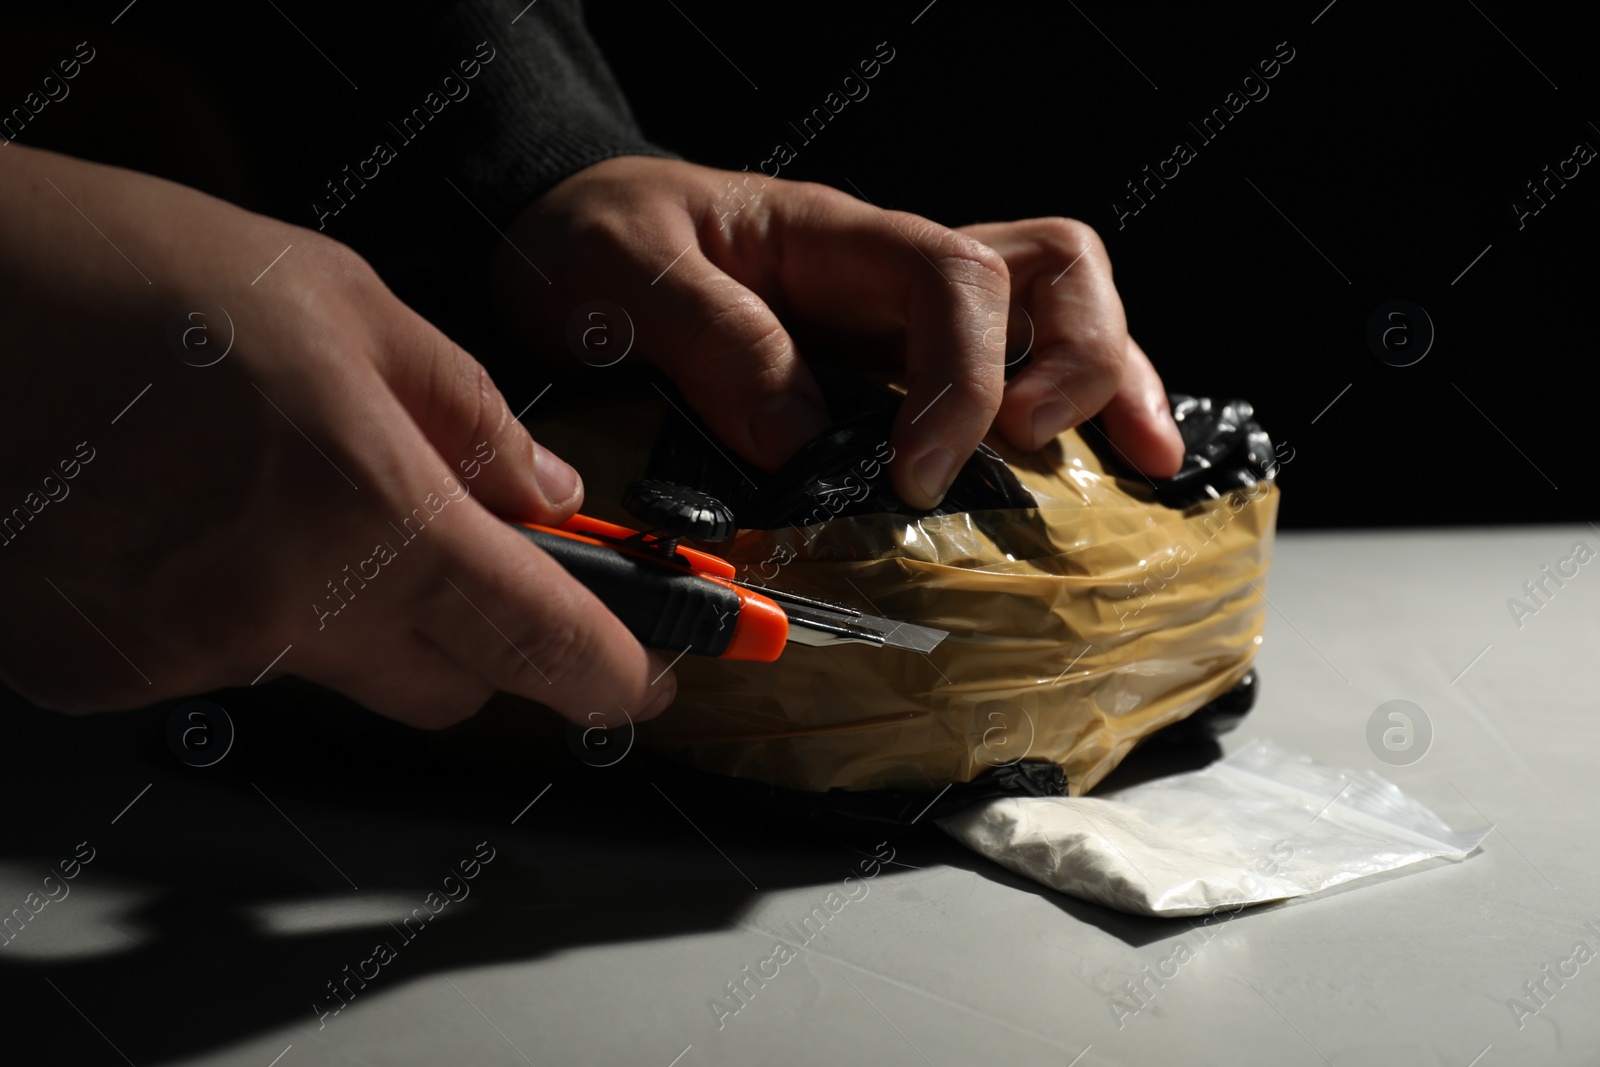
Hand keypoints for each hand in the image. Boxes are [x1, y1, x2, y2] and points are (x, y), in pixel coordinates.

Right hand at [0, 145, 672, 726]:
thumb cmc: (131, 271)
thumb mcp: (347, 307)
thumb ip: (469, 418)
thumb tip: (545, 496)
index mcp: (362, 516)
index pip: (537, 641)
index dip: (610, 667)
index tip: (642, 674)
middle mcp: (275, 613)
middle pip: (446, 686)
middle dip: (480, 632)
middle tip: (462, 546)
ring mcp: (180, 657)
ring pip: (334, 672)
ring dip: (351, 605)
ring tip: (283, 488)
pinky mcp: (101, 673)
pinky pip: (227, 662)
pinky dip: (244, 606)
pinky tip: (199, 518)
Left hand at [491, 157, 1182, 509]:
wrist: (566, 241)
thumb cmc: (593, 242)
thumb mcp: (622, 276)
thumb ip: (712, 343)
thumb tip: (805, 442)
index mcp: (838, 239)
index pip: (955, 280)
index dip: (964, 379)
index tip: (916, 475)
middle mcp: (893, 273)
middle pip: (1052, 271)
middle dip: (1075, 362)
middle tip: (1027, 449)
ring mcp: (906, 317)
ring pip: (1061, 309)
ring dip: (1111, 380)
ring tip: (1135, 461)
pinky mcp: (898, 367)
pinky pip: (1016, 367)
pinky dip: (1077, 413)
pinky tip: (1110, 467)